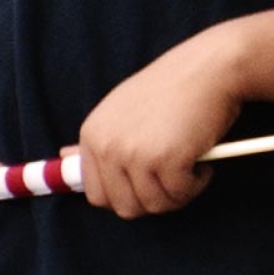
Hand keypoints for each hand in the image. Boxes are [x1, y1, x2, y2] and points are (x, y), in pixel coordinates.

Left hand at [74, 30, 247, 218]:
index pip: (96, 195)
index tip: (148, 184)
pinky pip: (180, 193)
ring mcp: (136, 154)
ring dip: (178, 193)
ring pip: (155, 205)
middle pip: (125, 207)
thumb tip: (64, 157)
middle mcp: (108, 146)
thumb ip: (98, 138)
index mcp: (92, 135)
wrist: (209, 67)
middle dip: (154, 200)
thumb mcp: (123, 109)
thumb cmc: (172, 87)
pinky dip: (197, 183)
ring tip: (190, 167)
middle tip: (174, 178)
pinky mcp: (167, 159)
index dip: (127, 195)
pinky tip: (202, 162)